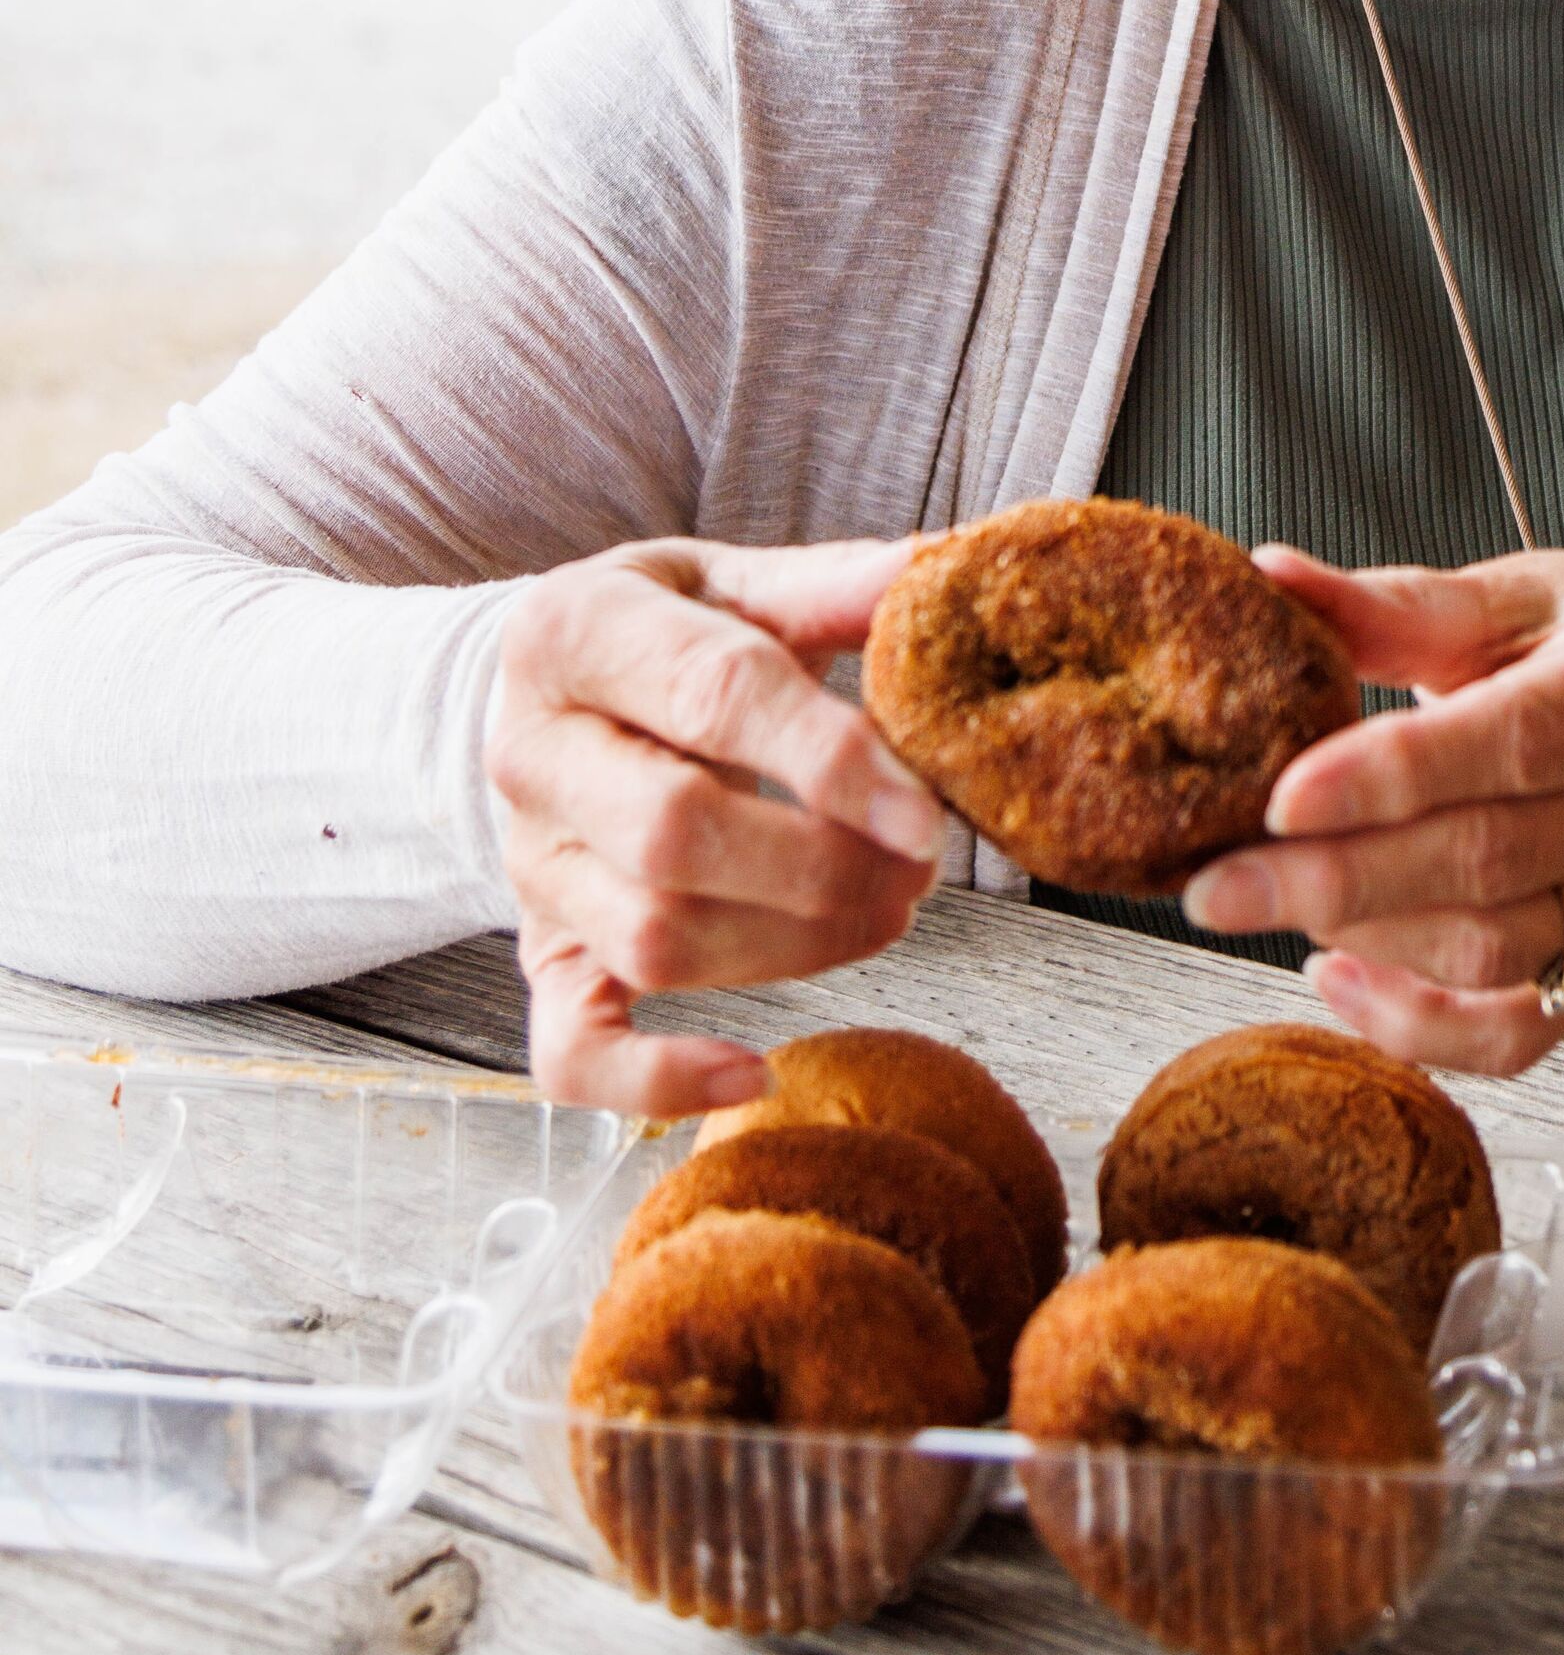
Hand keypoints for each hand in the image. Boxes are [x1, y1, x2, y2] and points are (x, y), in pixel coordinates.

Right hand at [488, 537, 948, 1116]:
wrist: (549, 696)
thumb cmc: (666, 635)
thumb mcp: (732, 584)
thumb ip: (834, 587)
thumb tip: (944, 573)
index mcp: (574, 631)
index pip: (712, 695)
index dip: (830, 758)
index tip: (925, 811)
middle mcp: (531, 754)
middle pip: (674, 834)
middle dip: (820, 866)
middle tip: (919, 868)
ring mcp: (529, 868)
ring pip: (652, 939)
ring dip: (793, 947)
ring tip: (888, 911)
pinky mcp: (540, 958)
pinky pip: (571, 1052)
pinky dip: (654, 1081)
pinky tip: (750, 1071)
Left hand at [1179, 547, 1563, 1077]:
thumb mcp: (1503, 601)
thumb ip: (1393, 606)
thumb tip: (1268, 575)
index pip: (1523, 737)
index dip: (1399, 773)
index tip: (1284, 797)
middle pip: (1493, 857)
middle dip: (1340, 876)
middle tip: (1215, 884)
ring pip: (1495, 950)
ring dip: (1364, 936)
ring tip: (1270, 898)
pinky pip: (1512, 1034)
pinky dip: (1413, 1024)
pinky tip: (1334, 973)